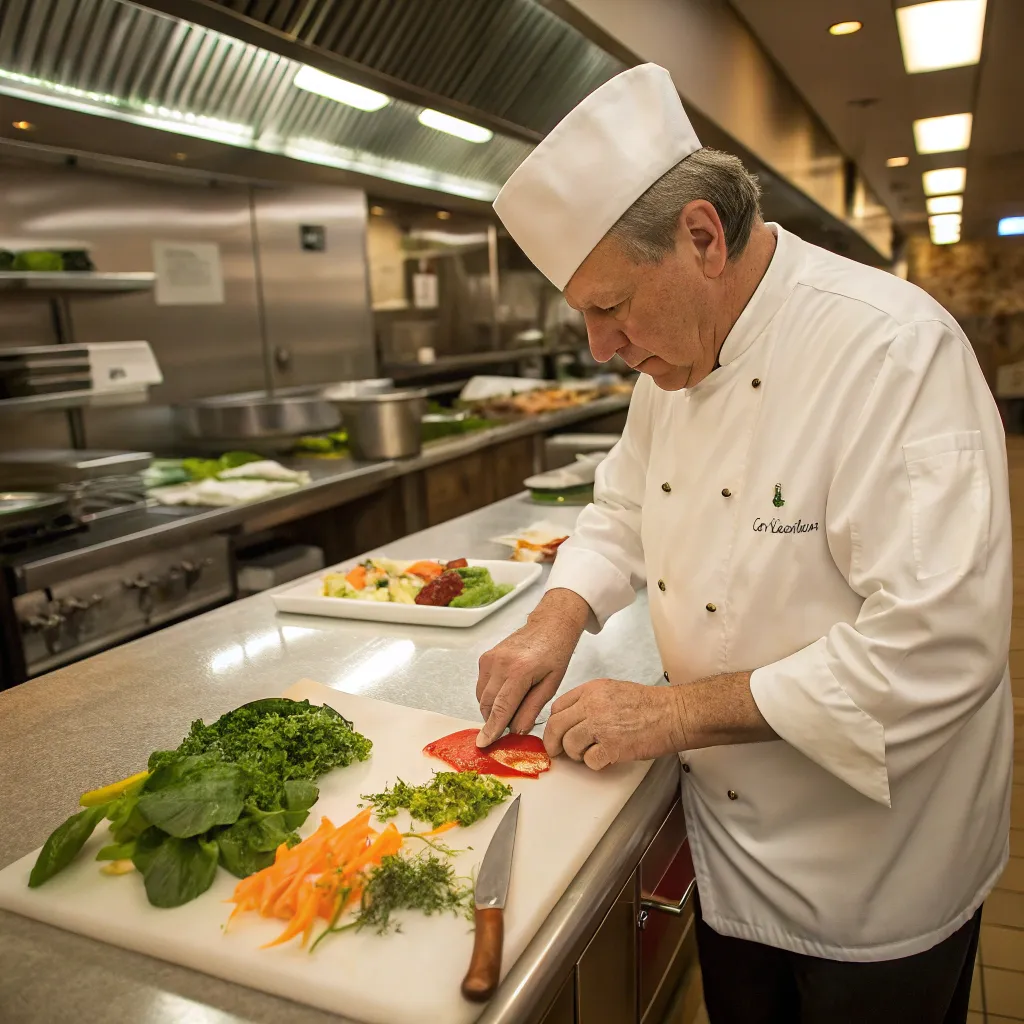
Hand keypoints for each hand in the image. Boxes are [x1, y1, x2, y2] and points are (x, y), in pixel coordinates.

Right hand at [476, 589, 589, 746]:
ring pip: (482, 697)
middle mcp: (500, 664)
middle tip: (508, 729)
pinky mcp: (485, 658)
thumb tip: (517, 731)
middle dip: (494, 721)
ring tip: (512, 708)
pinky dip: (490, 696)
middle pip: (488, 704)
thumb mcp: (551, 685)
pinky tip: (507, 694)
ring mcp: (490, 659)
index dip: (492, 729)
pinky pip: (482, 686)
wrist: (548, 625)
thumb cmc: (555, 653)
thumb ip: (532, 709)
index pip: (501, 708)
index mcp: (520, 671)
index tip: (483, 744)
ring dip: (492, 710)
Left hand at [543, 679, 685, 770]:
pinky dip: (595, 764)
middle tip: (557, 752)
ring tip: (590, 753)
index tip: (556, 732)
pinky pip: (589, 761)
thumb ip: (590, 702)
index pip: (557, 707)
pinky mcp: (611, 747)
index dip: (554, 723)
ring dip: (577, 754)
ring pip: (569, 745)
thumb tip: (572, 720)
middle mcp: (592, 705)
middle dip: (554, 743)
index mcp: (592, 690)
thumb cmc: (650, 705)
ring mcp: (600, 726)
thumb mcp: (613, 690)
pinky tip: (605, 758)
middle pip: (556, 726)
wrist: (674, 714)